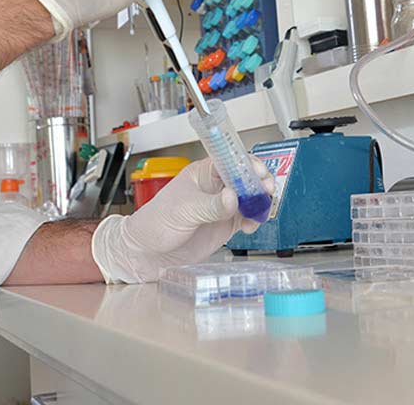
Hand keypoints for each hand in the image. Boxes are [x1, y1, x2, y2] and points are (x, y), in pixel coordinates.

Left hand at [90, 158, 274, 283]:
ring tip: (262, 208)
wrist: (147, 252)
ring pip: (249, 199)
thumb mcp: (184, 210)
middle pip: (245, 179)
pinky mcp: (225, 225)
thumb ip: (212, 205)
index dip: (247, 164)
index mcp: (203, 173)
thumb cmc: (155, 222)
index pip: (230, 161)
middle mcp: (215, 187)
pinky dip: (254, 221)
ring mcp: (221, 207)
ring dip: (259, 202)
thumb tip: (234, 198)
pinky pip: (246, 219)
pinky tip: (252, 225)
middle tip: (265, 190)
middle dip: (259, 182)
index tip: (258, 171)